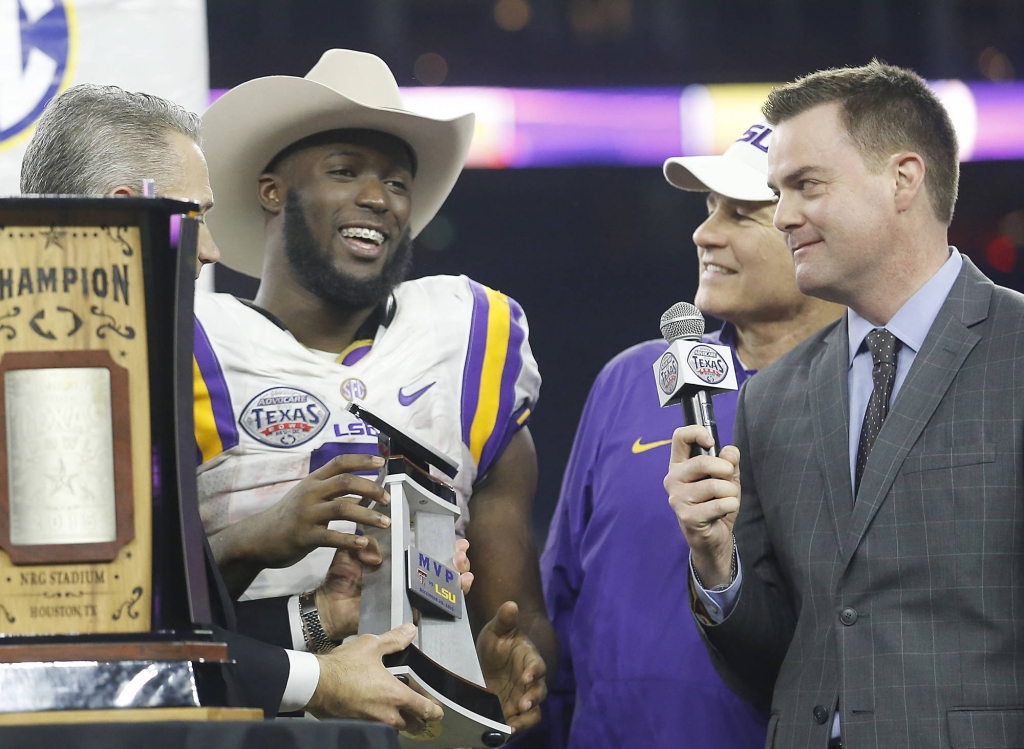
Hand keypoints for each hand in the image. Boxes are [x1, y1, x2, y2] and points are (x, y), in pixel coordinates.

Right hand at [210, 454, 391, 596]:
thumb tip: (363, 493)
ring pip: (343, 508)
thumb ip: (332, 493)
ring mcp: (306, 514)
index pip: (339, 463)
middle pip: (345, 482)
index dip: (362, 460)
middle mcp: (310, 493)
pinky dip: (349, 539)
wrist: (258, 538)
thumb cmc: (289, 517)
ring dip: (368, 515)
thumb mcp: (307, 498)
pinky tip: (364, 542)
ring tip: (385, 522)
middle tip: (387, 499)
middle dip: (371, 488)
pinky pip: (331, 536)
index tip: (381, 461)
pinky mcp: (304, 536)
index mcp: (312, 481)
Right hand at [305, 622, 442, 732]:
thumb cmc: (344, 665)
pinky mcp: (357, 725)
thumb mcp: (371, 645)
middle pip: (411, 725)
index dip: (434, 711)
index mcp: (395, 695)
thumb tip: (411, 630)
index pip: (424, 709)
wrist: (315, 684)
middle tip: (423, 718)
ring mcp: (371, 722)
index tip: (439, 713)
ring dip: (401, 724)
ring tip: (403, 716)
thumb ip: (394, 639)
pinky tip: (377, 713)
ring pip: (394, 728)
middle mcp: (386, 714)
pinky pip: (376, 727)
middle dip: (419, 722)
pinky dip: (382, 723)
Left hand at [317, 538, 475, 640]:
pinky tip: (461, 585)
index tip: (454, 538)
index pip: (424, 549)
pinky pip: (432, 606)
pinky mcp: (408, 612)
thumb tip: (379, 554)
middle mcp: (406, 577)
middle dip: (455, 559)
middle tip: (461, 551)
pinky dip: (450, 598)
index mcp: (394, 560)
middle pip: (439, 567)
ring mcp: (409, 595)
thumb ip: (363, 545)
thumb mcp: (350, 553)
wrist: (330, 609)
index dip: (441, 543)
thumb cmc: (340, 580)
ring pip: (441, 586)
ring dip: (457, 576)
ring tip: (463, 567)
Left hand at [477, 601, 546, 732]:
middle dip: (532, 698)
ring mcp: (523, 697)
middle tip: (521, 704)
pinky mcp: (513, 711)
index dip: (534, 671)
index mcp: (529, 659)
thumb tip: (510, 604)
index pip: (538, 665)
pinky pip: (520, 723)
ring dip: (526, 719)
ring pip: (533, 712)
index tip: (527, 676)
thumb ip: (504, 619)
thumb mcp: (496, 630)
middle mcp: (530, 681)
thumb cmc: (496, 643)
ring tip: (513, 723)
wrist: (486, 662)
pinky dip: (515, 728)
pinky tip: (503, 731)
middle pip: (539, 692)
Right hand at [664, 425, 740, 587]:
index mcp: (679, 465)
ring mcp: (677, 498)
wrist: (713, 537)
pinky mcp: (686, 516)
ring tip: (727, 499)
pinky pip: (719, 504)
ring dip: (730, 493)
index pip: (680, 437)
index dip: (697, 433)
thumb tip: (729, 452)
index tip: (710, 443)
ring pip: (714, 485)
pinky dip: (731, 506)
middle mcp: (673, 479)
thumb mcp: (727, 478)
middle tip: (729, 479)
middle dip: (726, 470)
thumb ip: (729, 462)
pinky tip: (723, 512)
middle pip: (702, 462)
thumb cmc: (716, 504)